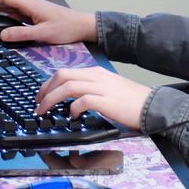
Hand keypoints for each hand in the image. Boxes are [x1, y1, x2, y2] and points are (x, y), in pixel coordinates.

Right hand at [0, 0, 96, 44]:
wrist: (82, 26)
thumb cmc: (65, 28)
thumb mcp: (43, 34)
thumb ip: (22, 34)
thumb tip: (1, 34)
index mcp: (29, 4)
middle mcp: (27, 3)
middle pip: (2, 1)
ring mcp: (30, 9)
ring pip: (6, 7)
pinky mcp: (33, 15)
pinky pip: (13, 14)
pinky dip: (1, 17)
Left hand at [36, 65, 152, 129]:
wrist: (151, 104)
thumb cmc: (130, 100)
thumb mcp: (109, 88)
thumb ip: (91, 88)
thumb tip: (71, 98)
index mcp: (96, 72)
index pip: (65, 72)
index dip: (48, 84)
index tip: (41, 95)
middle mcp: (96, 77)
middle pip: (62, 76)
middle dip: (45, 90)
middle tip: (37, 104)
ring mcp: (101, 88)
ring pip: (68, 86)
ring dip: (51, 99)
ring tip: (44, 112)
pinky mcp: (106, 101)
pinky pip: (83, 100)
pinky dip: (73, 108)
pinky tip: (72, 116)